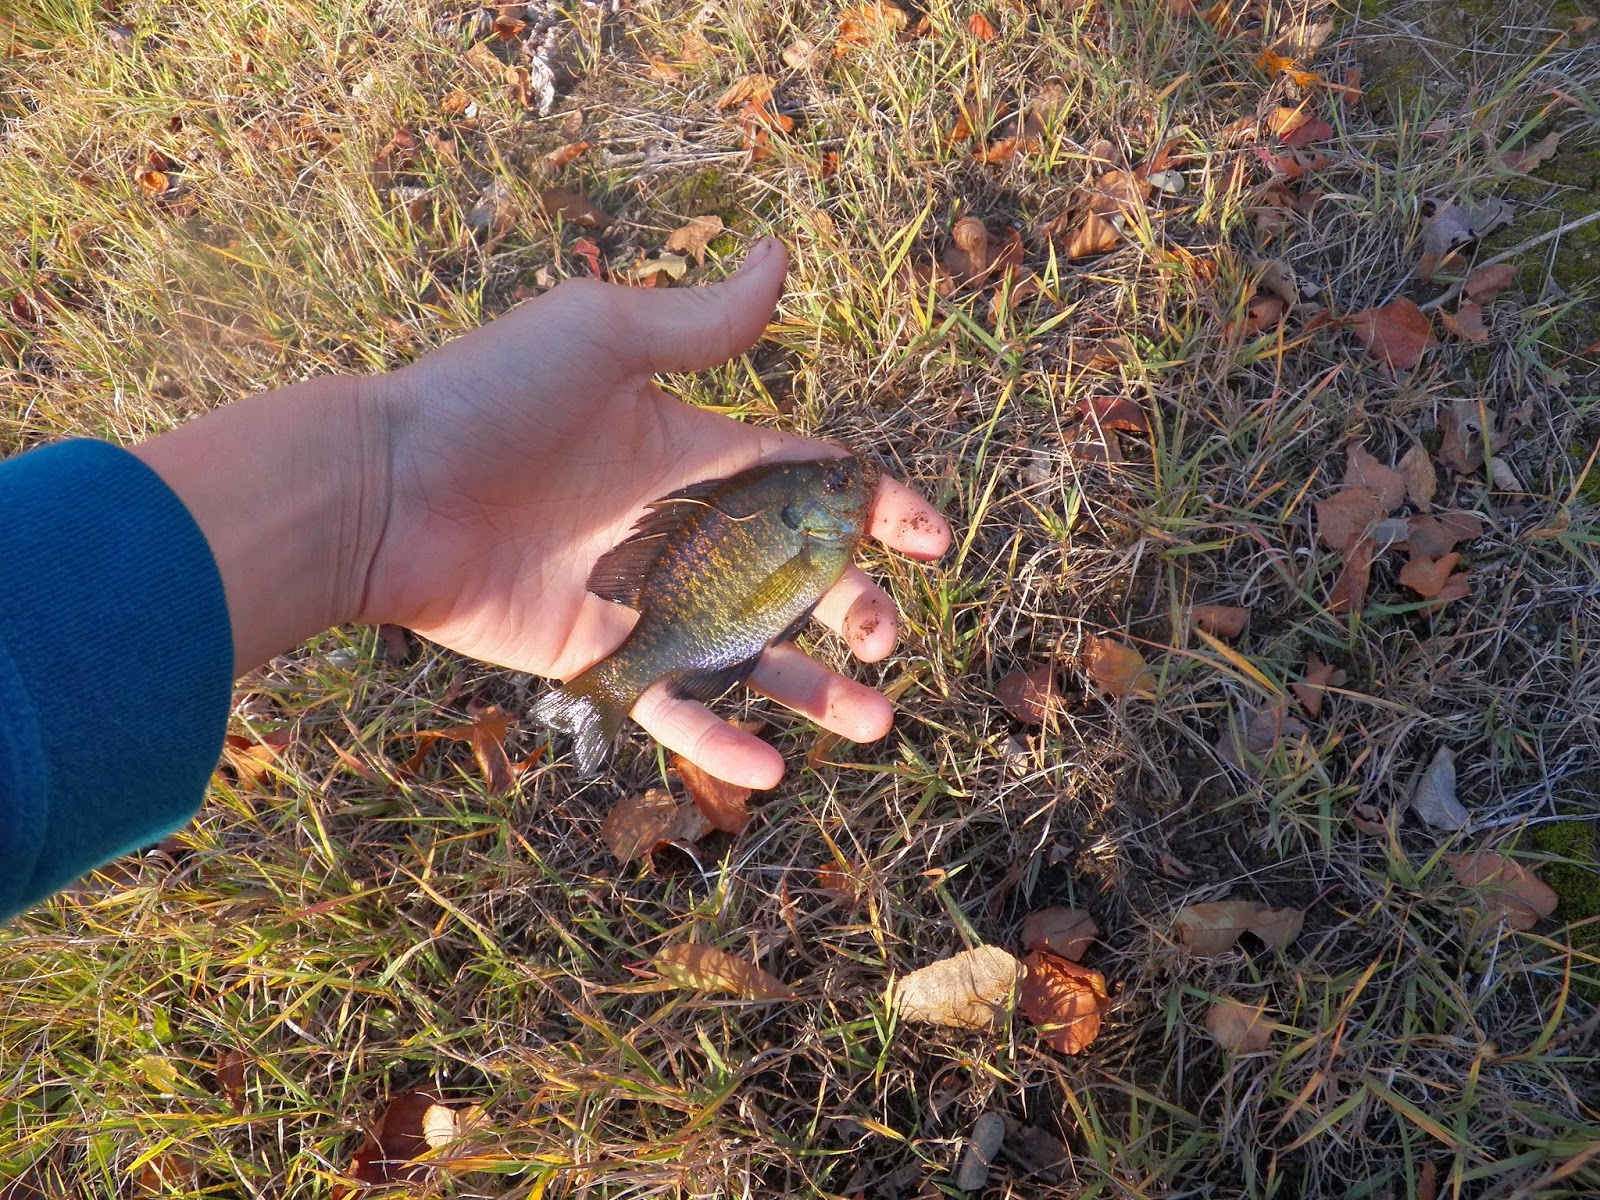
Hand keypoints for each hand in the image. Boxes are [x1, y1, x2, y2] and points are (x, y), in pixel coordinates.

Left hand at [361, 238, 950, 787]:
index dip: (874, 508)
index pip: (807, 482)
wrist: (383, 489)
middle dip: (857, 606)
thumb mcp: (601, 340)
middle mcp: (679, 530)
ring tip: (875, 721)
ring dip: (815, 689)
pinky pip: (671, 707)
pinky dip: (719, 741)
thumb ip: (699, 324)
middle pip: (794, 578)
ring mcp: (642, 600)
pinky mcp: (595, 658)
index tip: (930, 538)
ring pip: (751, 655)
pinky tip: (771, 770)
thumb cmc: (488, 400)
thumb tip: (784, 255)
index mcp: (694, 453)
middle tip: (888, 636)